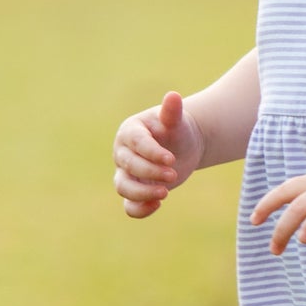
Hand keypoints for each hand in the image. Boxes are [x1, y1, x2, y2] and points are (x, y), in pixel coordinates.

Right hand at [113, 92, 204, 218]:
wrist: (182, 147)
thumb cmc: (177, 130)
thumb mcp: (176, 121)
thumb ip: (172, 112)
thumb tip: (173, 96)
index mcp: (130, 132)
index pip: (136, 143)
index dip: (152, 153)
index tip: (171, 160)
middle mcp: (123, 153)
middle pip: (129, 165)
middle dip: (151, 172)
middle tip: (174, 174)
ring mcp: (126, 173)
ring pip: (123, 187)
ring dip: (142, 193)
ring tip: (166, 193)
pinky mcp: (134, 190)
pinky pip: (128, 205)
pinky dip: (140, 209)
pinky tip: (158, 205)